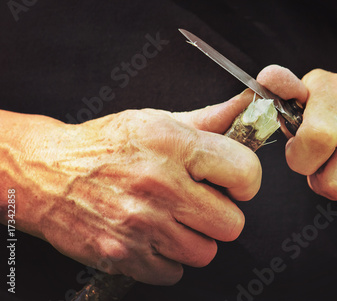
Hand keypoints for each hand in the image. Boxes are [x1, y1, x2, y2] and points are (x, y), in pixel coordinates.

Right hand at [25, 91, 260, 284]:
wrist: (47, 173)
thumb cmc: (105, 145)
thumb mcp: (156, 121)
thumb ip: (208, 119)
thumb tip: (245, 107)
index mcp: (173, 145)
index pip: (244, 172)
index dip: (247, 181)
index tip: (235, 184)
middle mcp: (160, 186)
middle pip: (231, 223)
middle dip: (221, 215)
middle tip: (200, 204)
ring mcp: (141, 224)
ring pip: (205, 253)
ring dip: (195, 239)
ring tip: (174, 220)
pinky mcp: (123, 255)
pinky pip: (173, 273)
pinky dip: (168, 260)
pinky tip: (154, 237)